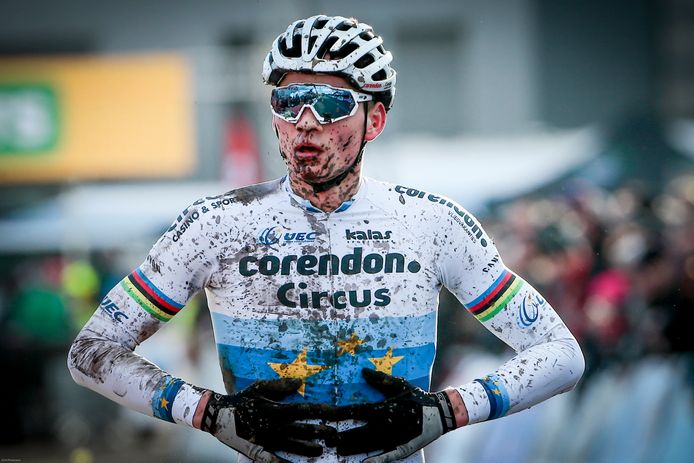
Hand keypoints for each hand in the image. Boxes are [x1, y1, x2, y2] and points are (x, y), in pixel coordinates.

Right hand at [200, 378, 335, 461]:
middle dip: (318, 431)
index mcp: (274, 409)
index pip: (301, 409)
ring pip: (290, 445)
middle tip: (334, 434)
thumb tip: (300, 382)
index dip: (318, 410)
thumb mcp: (259, 387)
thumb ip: (279, 385)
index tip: (333, 411)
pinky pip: (273, 460)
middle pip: (300, 429)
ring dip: (306, 448)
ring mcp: (265, 439)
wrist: (217, 415)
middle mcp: (272, 425)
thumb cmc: (241, 399)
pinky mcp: (257, 450)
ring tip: (320, 450)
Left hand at [335, 369, 456, 462]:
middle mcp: (385, 425)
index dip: (339, 413)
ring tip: (337, 450)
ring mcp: (392, 439)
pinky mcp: (401, 448)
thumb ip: (380, 379)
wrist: (440, 413)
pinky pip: (386, 456)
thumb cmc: (416, 397)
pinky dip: (376, 461)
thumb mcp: (399, 385)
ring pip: (367, 445)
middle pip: (357, 432)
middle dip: (341, 435)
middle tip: (326, 438)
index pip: (355, 412)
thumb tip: (363, 371)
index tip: (325, 415)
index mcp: (382, 409)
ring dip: (352, 447)